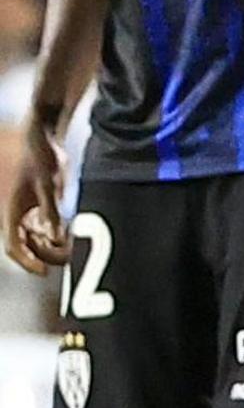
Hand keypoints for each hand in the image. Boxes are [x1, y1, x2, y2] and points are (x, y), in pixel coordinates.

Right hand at [5, 125, 68, 274]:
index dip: (27, 262)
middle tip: (65, 258)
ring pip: (30, 237)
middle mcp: (13, 214)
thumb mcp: (49, 184)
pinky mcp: (30, 204)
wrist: (36, 136)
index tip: (44, 271)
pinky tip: (65, 232)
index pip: (13, 247)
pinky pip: (37, 226)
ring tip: (67, 246)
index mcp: (12, 211)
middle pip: (23, 245)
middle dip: (43, 255)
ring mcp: (21, 210)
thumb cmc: (38, 156)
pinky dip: (50, 232)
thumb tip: (56, 236)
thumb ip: (51, 211)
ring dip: (47, 245)